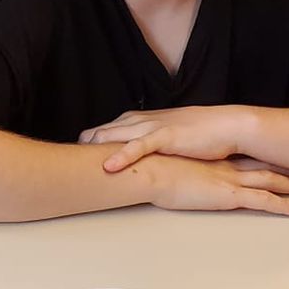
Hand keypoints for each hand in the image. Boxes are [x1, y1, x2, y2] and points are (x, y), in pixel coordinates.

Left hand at [81, 105, 257, 172]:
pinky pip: (138, 147)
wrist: (227, 125)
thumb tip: (129, 159)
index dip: (85, 145)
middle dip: (80, 147)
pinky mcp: (166, 136)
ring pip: (113, 137)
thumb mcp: (164, 138)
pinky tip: (108, 167)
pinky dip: (121, 156)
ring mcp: (151, 127)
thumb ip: (145, 144)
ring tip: (73, 164)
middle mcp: (139, 121)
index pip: (101, 131)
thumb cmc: (199, 134)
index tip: (68, 159)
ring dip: (92, 150)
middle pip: (99, 133)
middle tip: (61, 164)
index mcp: (137, 121)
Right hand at [136, 153, 288, 216]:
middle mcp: (224, 166)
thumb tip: (160, 168)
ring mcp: (230, 180)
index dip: (260, 153)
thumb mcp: (159, 163)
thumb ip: (167, 166)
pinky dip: (285, 206)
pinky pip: (265, 202)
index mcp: (209, 159)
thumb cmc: (147, 167)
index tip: (273, 151)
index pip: (241, 154)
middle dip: (283, 165)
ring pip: (270, 180)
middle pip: (261, 164)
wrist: (148, 169)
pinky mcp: (230, 195)